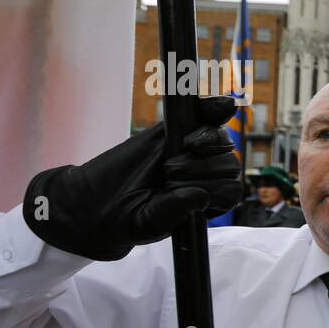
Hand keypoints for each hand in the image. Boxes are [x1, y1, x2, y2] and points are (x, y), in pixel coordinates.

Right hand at [23, 96, 242, 260]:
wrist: (98, 200)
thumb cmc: (128, 216)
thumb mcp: (149, 221)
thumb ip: (173, 212)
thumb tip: (201, 196)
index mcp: (207, 200)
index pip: (230, 190)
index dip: (216, 186)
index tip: (191, 186)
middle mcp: (206, 175)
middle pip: (228, 163)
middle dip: (202, 168)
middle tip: (169, 172)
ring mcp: (193, 151)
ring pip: (219, 139)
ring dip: (203, 143)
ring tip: (169, 160)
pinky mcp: (175, 129)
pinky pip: (204, 114)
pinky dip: (212, 108)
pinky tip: (220, 106)